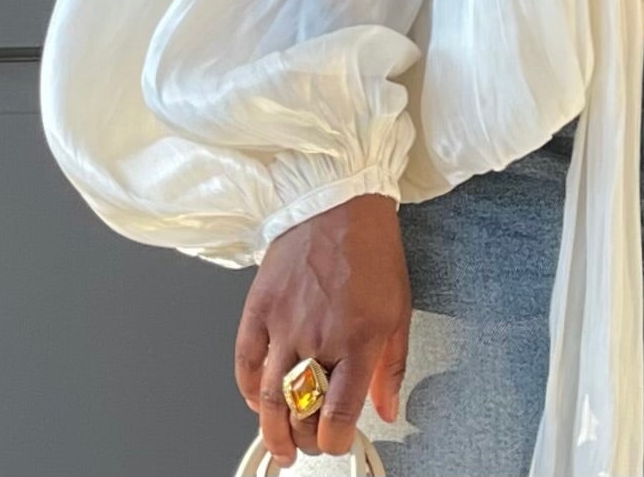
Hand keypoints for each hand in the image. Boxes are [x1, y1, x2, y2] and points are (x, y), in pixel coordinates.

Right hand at [237, 192, 410, 465]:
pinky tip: (258, 401)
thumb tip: (387, 409)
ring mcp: (284, 325)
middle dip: (306, 439)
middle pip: (302, 413)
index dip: (336, 441)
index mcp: (359, 339)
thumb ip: (391, 367)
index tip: (338, 442)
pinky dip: (248, 390)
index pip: (340, 413)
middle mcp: (320, 336)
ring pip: (270, 398)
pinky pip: (245, 363)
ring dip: (273, 430)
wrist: (337, 200)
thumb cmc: (371, 250)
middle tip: (310, 442)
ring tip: (280, 443)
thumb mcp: (399, 309)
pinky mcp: (259, 309)